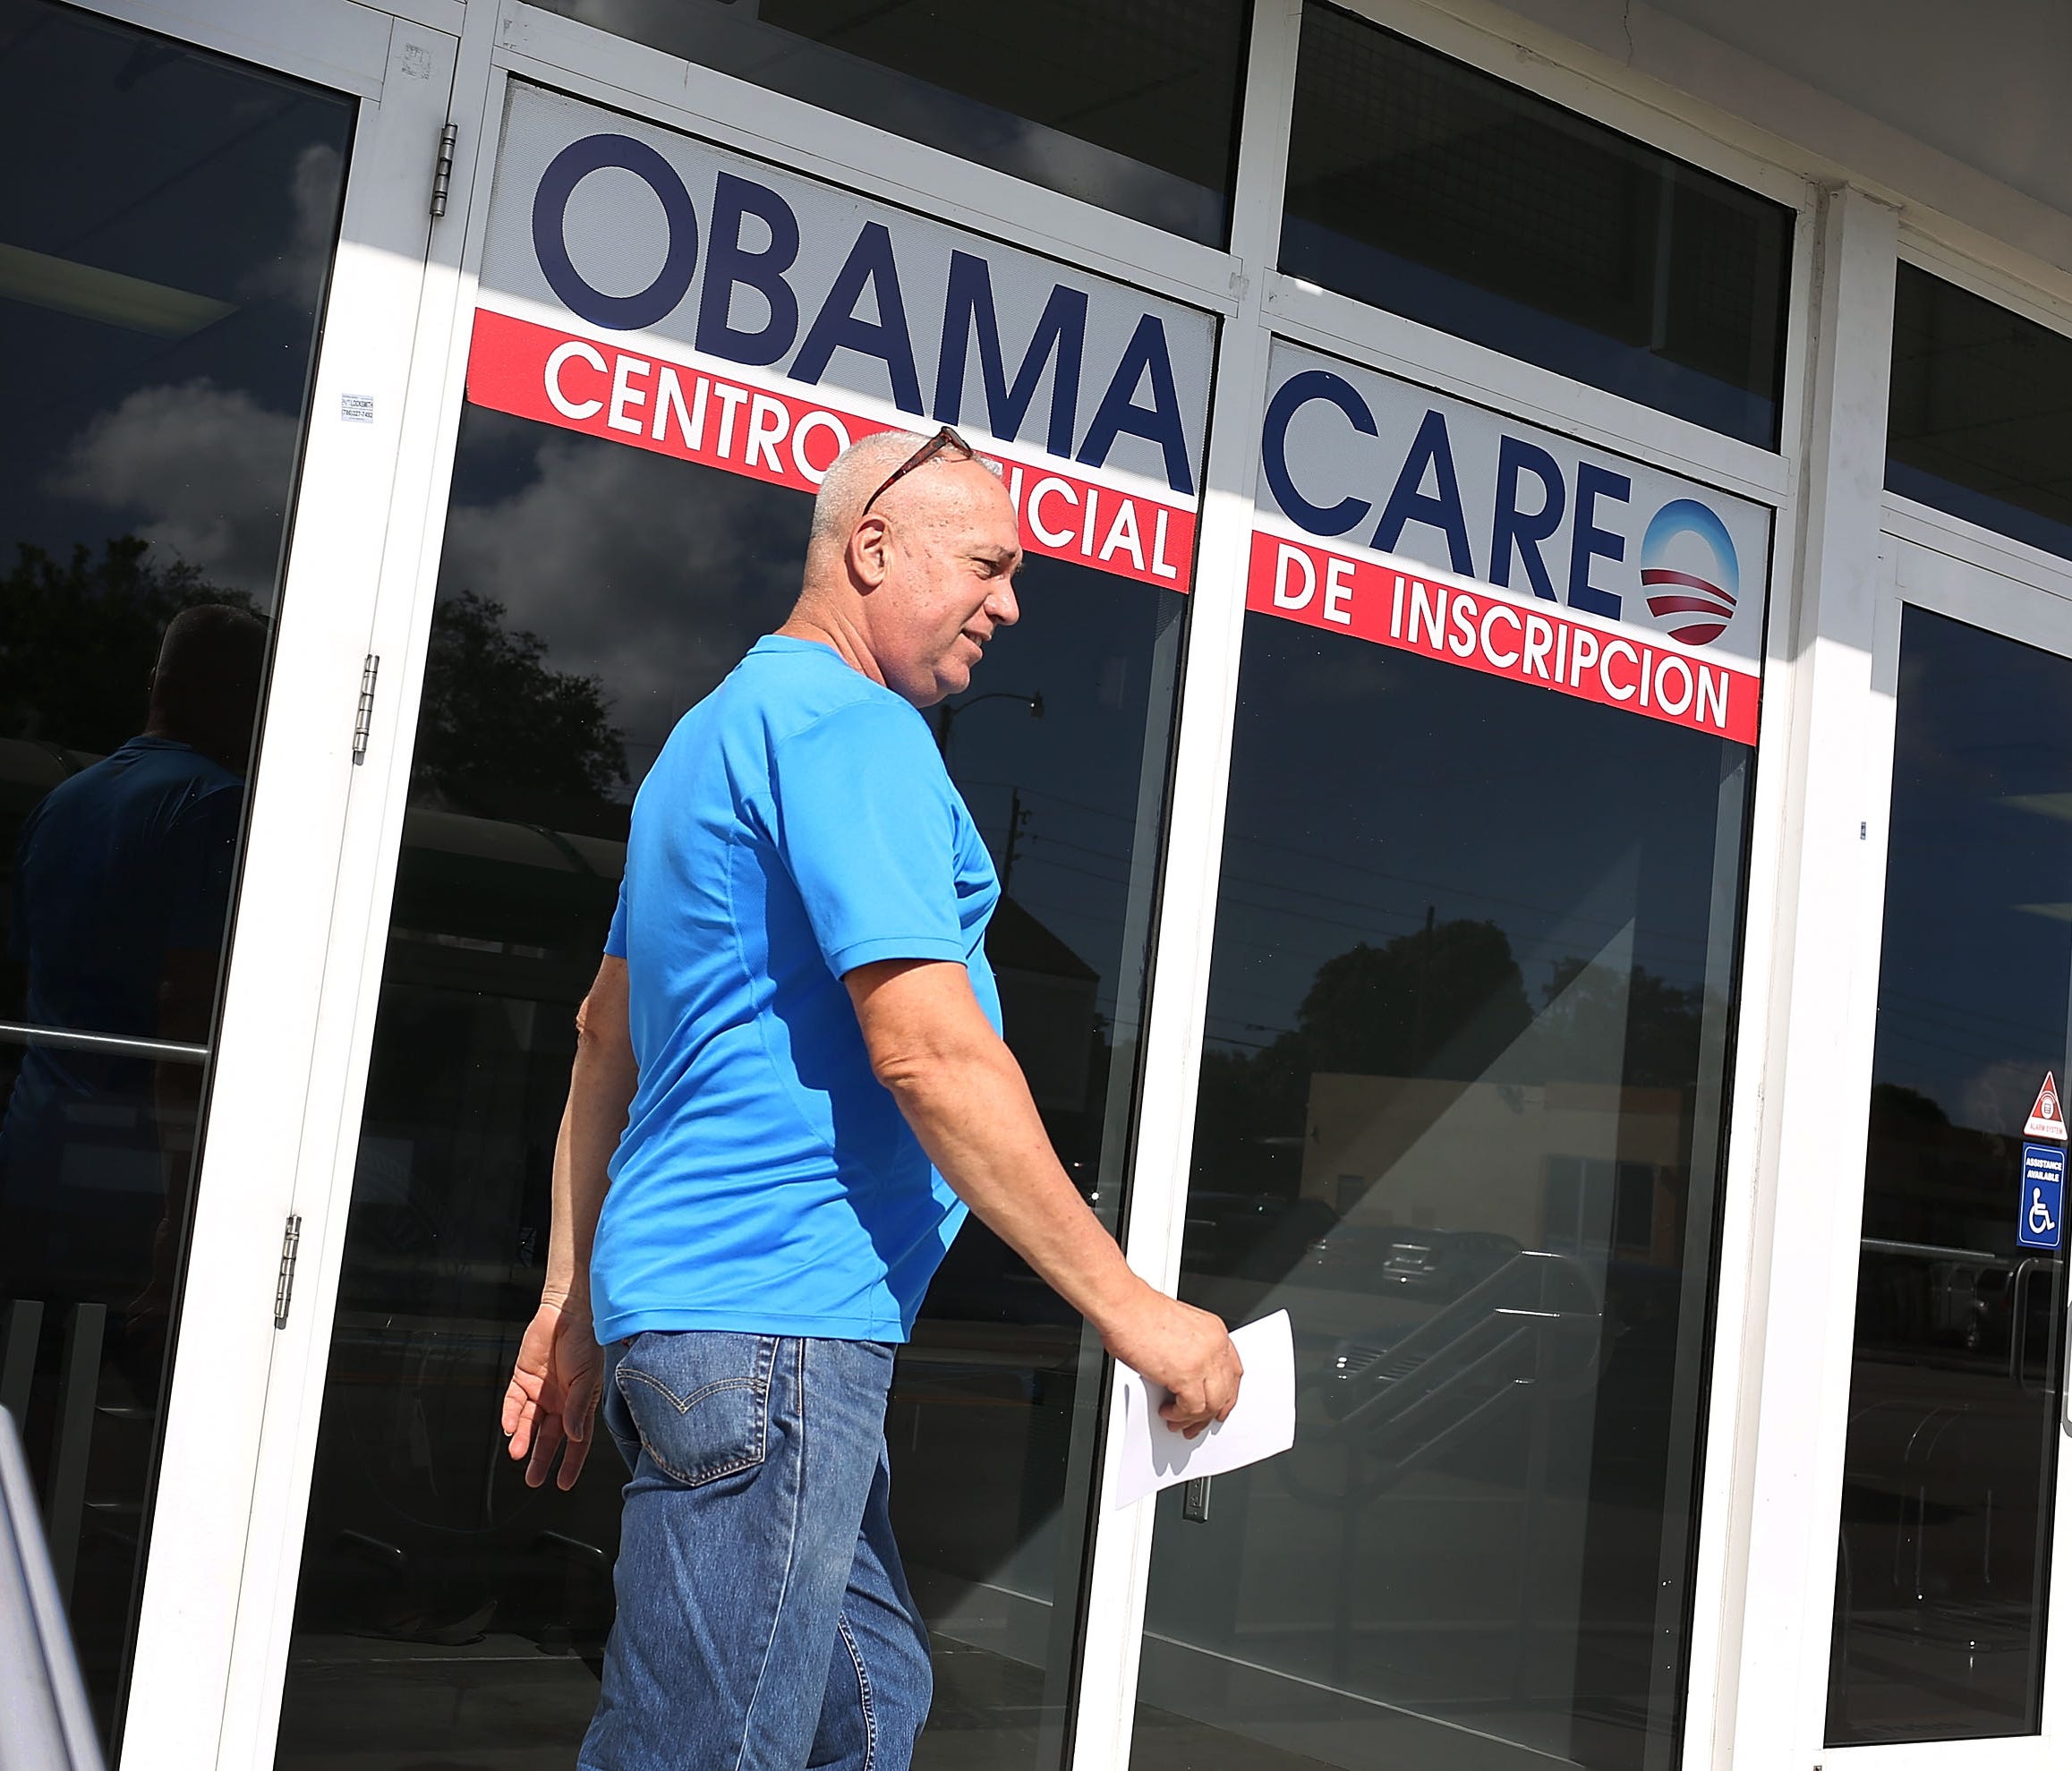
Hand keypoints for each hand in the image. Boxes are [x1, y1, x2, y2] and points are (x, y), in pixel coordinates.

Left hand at [501, 1298, 603, 1489]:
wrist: (567, 1312)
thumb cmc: (586, 1341)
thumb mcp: (586, 1378)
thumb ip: (577, 1408)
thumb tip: (573, 1437)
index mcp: (580, 1403)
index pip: (577, 1440)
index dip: (571, 1462)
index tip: (563, 1484)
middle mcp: (560, 1401)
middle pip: (549, 1437)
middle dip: (541, 1459)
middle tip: (533, 1480)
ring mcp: (541, 1391)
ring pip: (529, 1423)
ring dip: (523, 1439)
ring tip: (518, 1454)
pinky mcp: (522, 1379)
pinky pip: (514, 1402)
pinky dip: (511, 1415)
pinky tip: (510, 1427)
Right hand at [1102, 1289, 1241, 1437]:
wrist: (1124, 1306)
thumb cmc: (1139, 1313)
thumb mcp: (1178, 1328)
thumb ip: (1191, 1351)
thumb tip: (1185, 1375)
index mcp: (1214, 1332)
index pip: (1233, 1370)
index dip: (1227, 1393)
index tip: (1220, 1404)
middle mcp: (1214, 1345)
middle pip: (1226, 1391)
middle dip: (1211, 1412)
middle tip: (1198, 1422)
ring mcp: (1203, 1361)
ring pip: (1212, 1404)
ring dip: (1194, 1418)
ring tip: (1177, 1420)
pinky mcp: (1186, 1376)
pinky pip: (1192, 1409)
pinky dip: (1179, 1416)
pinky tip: (1168, 1412)